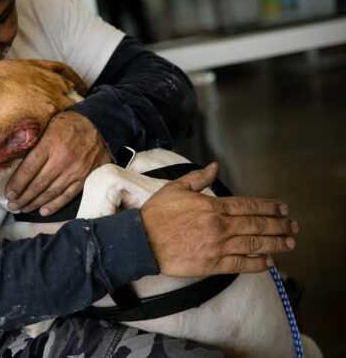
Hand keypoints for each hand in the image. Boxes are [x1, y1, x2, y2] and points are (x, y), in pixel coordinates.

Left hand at [5, 111, 110, 215]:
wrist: (99, 126)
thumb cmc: (69, 124)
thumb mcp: (48, 125)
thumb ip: (34, 142)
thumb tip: (13, 159)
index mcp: (50, 144)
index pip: (28, 169)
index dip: (16, 184)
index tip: (8, 193)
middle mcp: (62, 160)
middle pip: (38, 184)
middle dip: (22, 197)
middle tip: (12, 206)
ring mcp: (75, 171)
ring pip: (51, 192)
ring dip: (34, 203)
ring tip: (22, 209)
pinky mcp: (85, 179)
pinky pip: (67, 196)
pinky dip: (54, 205)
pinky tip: (43, 211)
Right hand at [140, 163, 298, 276]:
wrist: (141, 241)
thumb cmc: (156, 214)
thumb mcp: (175, 188)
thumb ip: (197, 179)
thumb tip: (214, 167)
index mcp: (212, 206)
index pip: (248, 206)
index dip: (269, 207)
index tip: (283, 209)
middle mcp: (220, 227)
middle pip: (257, 225)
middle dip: (279, 225)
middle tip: (293, 226)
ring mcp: (217, 247)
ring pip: (254, 245)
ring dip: (275, 244)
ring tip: (289, 243)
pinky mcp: (212, 265)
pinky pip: (240, 265)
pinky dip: (257, 263)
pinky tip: (268, 263)